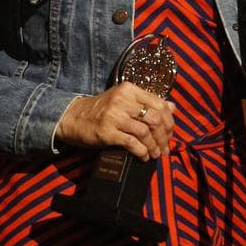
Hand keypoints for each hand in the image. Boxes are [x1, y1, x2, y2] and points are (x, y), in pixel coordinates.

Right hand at [55, 82, 175, 160]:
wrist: (72, 117)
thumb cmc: (102, 109)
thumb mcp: (124, 100)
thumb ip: (147, 102)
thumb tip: (173, 107)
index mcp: (130, 89)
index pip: (159, 104)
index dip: (169, 121)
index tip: (170, 133)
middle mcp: (123, 100)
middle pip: (155, 118)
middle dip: (164, 136)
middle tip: (165, 147)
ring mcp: (114, 115)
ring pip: (145, 132)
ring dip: (154, 146)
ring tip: (155, 154)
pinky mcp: (107, 132)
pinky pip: (132, 143)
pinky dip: (142, 152)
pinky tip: (143, 156)